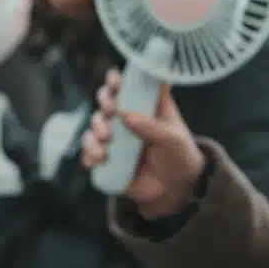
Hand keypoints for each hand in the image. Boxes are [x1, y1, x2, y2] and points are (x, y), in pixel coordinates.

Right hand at [81, 69, 204, 217]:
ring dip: (95, 131)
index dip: (118, 78)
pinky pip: (90, 153)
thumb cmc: (179, 155)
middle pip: (106, 100)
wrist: (176, 188)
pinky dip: (89, 154)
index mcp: (147, 105)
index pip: (129, 83)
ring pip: (94, 126)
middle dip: (104, 102)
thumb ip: (152, 127)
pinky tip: (97, 160)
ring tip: (105, 141)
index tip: (115, 81)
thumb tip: (126, 115)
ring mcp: (115, 137)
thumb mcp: (173, 139)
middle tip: (111, 112)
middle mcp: (128, 117)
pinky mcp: (107, 158)